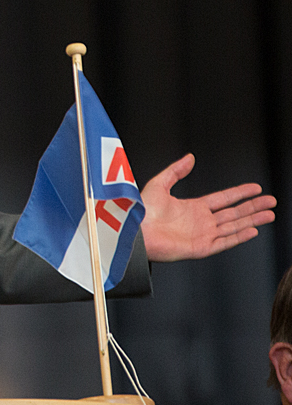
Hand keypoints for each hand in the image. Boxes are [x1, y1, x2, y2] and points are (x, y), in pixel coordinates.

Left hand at [140, 153, 275, 261]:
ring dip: (252, 220)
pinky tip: (253, 230)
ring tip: (270, 214)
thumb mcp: (159, 184)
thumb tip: (189, 157)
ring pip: (234, 226)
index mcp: (192, 208)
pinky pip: (224, 242)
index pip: (223, 199)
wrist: (134, 231)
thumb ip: (176, 171)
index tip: (255, 188)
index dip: (240, 193)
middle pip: (234, 213)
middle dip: (253, 207)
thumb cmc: (141, 212)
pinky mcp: (200, 247)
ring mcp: (202, 235)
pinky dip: (239, 237)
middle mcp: (200, 221)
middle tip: (271, 201)